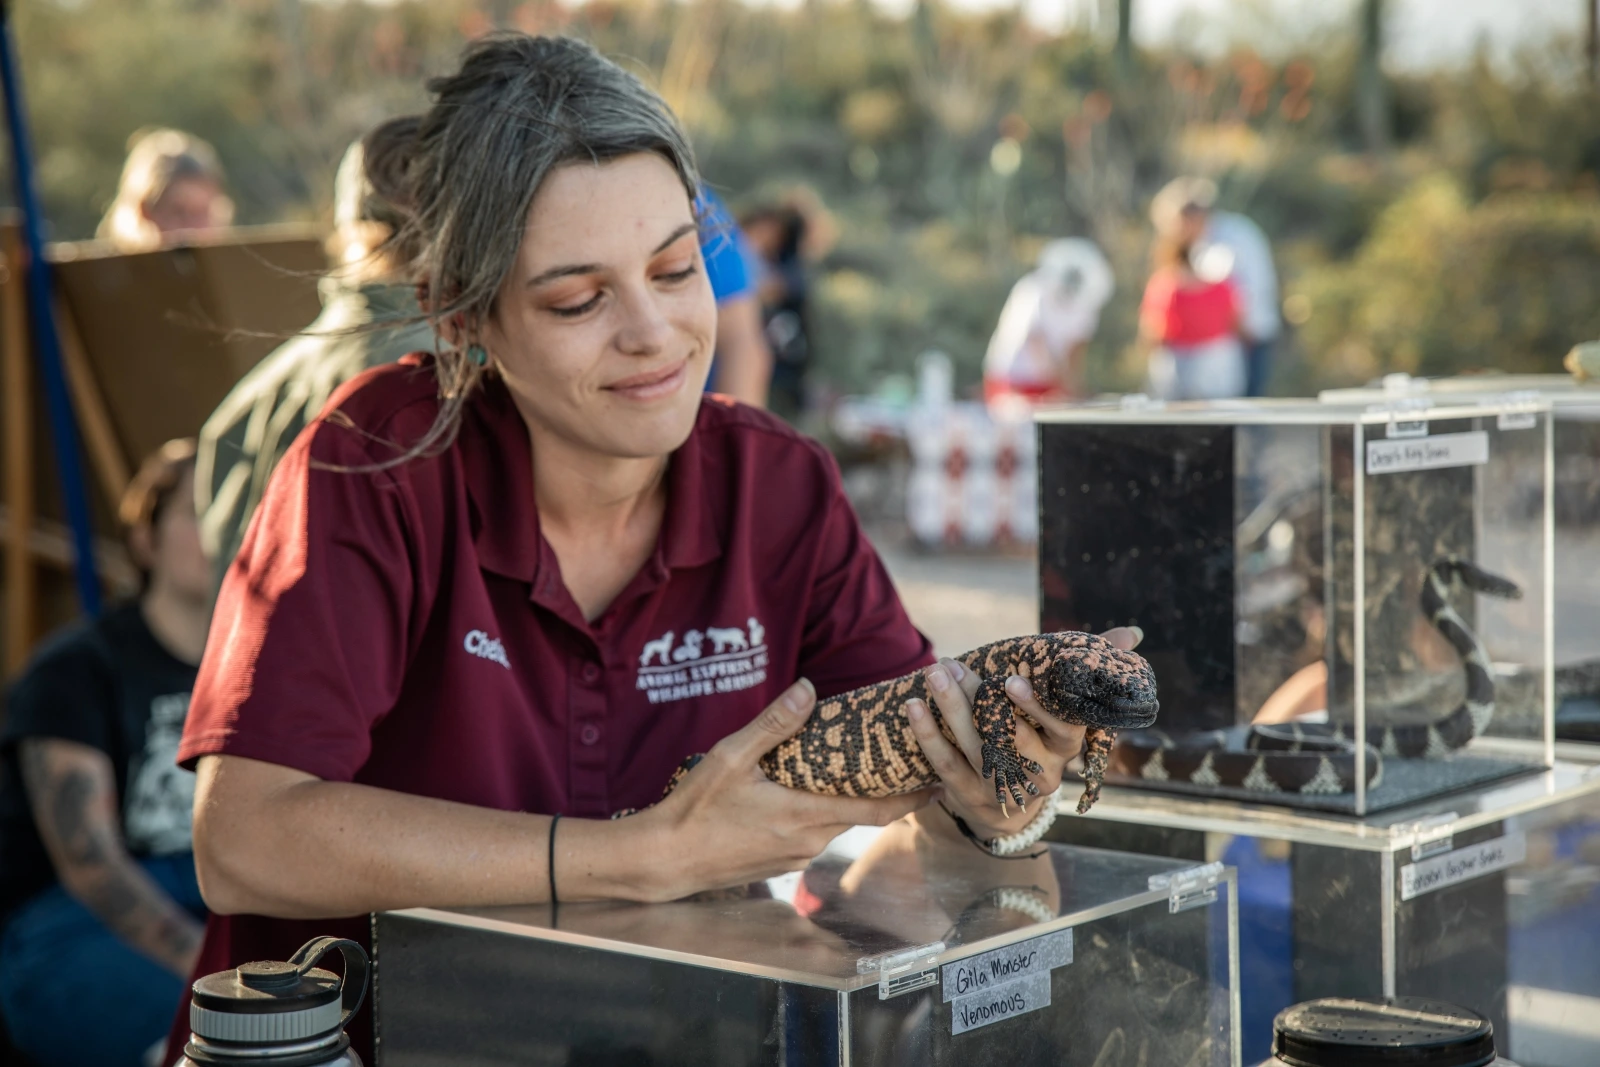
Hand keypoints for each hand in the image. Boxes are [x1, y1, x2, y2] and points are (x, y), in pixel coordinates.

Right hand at [638, 679, 938, 901]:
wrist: (664, 861)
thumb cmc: (695, 810)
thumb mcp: (730, 758)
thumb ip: (773, 724)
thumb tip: (808, 690)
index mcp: (805, 815)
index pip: (877, 810)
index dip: (912, 797)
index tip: (939, 781)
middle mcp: (809, 840)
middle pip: (861, 815)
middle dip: (885, 792)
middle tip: (904, 764)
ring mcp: (794, 856)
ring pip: (834, 824)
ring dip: (848, 801)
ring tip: (855, 771)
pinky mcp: (778, 862)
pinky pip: (811, 834)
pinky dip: (820, 813)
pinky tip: (806, 793)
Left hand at [904, 627, 1143, 841]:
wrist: (1014, 808)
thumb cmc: (1041, 736)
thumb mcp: (1067, 708)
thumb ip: (1093, 668)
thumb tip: (1133, 633)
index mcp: (1068, 747)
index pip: (1059, 727)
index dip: (1037, 706)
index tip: (1013, 679)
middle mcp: (1041, 772)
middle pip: (1009, 736)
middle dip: (977, 699)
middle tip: (952, 665)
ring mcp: (1005, 788)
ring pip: (976, 748)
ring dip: (950, 708)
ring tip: (934, 672)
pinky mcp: (971, 797)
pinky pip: (946, 765)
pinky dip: (928, 735)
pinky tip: (913, 706)